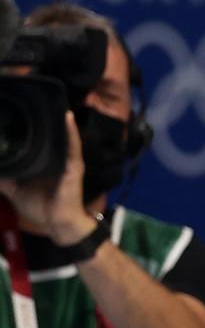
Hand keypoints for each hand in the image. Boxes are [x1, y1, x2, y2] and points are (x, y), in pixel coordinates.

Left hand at [0, 112, 95, 244]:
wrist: (58, 223)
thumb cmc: (42, 208)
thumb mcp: (16, 191)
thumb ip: (5, 180)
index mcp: (46, 164)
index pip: (41, 143)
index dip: (35, 129)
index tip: (24, 115)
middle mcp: (59, 160)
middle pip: (54, 138)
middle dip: (51, 122)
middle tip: (43, 104)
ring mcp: (69, 162)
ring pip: (64, 138)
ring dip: (63, 123)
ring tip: (58, 106)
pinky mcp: (74, 166)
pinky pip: (73, 147)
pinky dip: (71, 133)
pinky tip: (68, 119)